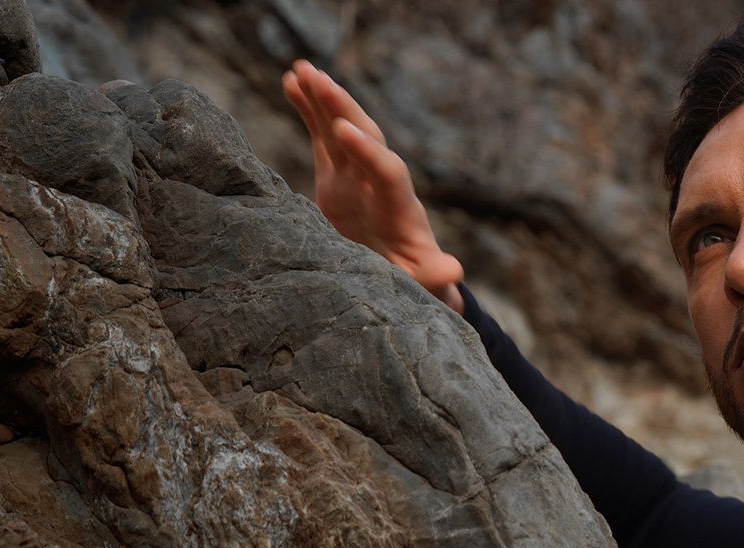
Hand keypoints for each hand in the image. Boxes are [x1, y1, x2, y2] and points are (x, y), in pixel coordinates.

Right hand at [281, 59, 464, 313]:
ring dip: (325, 98)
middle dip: (345, 109)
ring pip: (343, 129)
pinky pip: (324, 135)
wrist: (405, 274)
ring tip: (301, 68)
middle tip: (319, 79)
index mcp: (400, 209)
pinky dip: (309, 109)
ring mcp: (359, 175)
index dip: (368, 153)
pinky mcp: (338, 175)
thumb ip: (435, 276)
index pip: (388, 172)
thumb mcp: (425, 284)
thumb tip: (454, 271)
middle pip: (367, 138)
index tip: (344, 132)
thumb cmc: (416, 283)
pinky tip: (290, 80)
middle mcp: (380, 182)